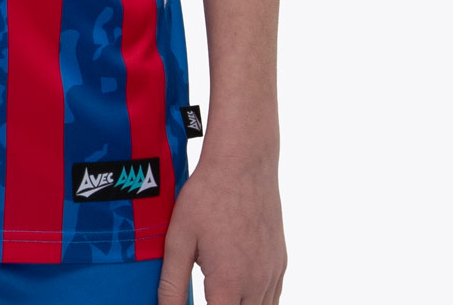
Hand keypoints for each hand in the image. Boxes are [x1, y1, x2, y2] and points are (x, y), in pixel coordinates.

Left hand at [158, 153, 285, 304]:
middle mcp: (256, 284)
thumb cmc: (207, 196)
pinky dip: (256, 301)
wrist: (243, 162)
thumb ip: (172, 283)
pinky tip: (239, 288)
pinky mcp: (280, 262)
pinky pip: (273, 298)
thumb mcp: (179, 239)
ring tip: (219, 291)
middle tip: (205, 292)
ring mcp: (272, 274)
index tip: (197, 299)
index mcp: (228, 283)